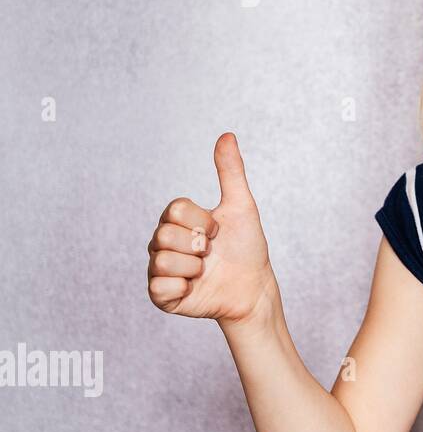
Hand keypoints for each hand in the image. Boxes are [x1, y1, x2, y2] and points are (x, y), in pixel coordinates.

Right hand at [147, 132, 275, 323]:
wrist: (254, 287)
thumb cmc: (247, 247)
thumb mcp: (241, 206)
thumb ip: (230, 171)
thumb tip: (227, 134)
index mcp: (176, 220)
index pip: (175, 209)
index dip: (203, 222)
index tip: (218, 231)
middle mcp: (162, 243)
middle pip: (165, 235)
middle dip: (198, 245)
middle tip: (211, 253)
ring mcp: (159, 269)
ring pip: (162, 261)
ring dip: (194, 268)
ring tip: (205, 270)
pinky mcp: (160, 296)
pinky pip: (159, 287)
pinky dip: (184, 287)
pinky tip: (195, 287)